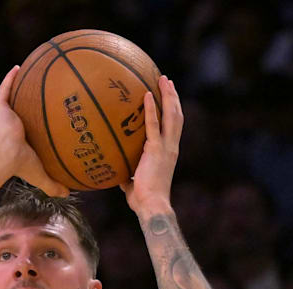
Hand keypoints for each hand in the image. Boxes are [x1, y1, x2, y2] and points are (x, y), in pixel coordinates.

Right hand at [0, 66, 69, 197]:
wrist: (5, 155)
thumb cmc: (21, 165)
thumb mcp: (41, 175)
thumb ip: (53, 184)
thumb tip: (68, 193)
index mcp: (19, 141)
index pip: (28, 131)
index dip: (35, 124)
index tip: (43, 117)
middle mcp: (11, 127)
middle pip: (21, 111)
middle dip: (27, 102)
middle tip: (39, 92)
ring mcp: (4, 117)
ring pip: (11, 97)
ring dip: (17, 85)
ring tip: (28, 71)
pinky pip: (5, 89)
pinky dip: (10, 78)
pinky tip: (18, 66)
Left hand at [120, 75, 182, 214]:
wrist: (152, 205)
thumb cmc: (143, 200)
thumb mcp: (133, 184)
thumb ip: (128, 176)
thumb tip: (116, 174)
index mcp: (169, 152)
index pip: (174, 126)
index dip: (173, 110)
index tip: (170, 96)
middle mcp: (171, 146)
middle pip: (176, 115)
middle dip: (173, 96)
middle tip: (168, 80)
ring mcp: (166, 146)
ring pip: (171, 115)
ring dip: (168, 96)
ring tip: (163, 79)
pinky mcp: (156, 149)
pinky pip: (153, 125)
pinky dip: (151, 109)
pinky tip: (146, 94)